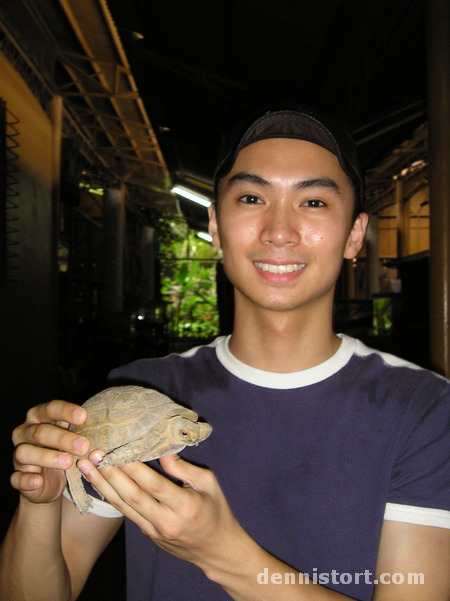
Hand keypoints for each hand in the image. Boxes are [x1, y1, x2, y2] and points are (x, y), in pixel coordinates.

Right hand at [11, 400, 89, 505]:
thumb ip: (81, 430)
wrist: (48, 482)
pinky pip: (17, 478)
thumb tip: (106, 425)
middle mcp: (25, 433)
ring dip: (47, 457)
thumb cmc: (63, 450)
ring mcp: (19, 455)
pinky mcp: (17, 476)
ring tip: (68, 462)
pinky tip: (38, 480)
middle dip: (63, 438)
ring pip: (25, 453)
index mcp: (39, 417)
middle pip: (41, 432)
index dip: (66, 411)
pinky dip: (27, 480)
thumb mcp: (72, 438)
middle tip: (84, 446)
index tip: (84, 416)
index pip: (50, 409)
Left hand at [77, 454, 246, 570]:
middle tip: (93, 453)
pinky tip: (98, 482)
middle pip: (132, 496)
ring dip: (102, 485)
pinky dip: (110, 495)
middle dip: (110, 473)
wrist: (216, 549)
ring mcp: (154, 531)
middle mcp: (166, 521)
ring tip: (85, 466)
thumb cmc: (215, 510)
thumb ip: (183, 467)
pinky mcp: (147, 534)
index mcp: (185, 506)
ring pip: (123, 506)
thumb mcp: (208, 483)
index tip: (116, 447)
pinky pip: (126, 513)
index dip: (132, 466)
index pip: (153, 484)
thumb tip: (160, 449)